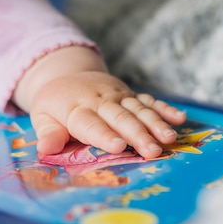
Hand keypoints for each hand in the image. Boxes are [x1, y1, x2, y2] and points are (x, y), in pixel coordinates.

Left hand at [14, 47, 186, 158]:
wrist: (67, 73)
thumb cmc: (55, 104)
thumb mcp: (43, 116)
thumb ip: (48, 133)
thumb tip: (46, 150)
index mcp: (76, 108)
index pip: (92, 124)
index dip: (105, 135)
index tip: (118, 146)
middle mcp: (101, 100)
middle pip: (121, 118)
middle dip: (138, 134)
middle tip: (153, 151)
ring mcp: (119, 96)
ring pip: (139, 110)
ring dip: (156, 124)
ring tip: (169, 139)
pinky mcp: (131, 94)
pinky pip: (150, 101)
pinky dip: (165, 109)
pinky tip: (180, 119)